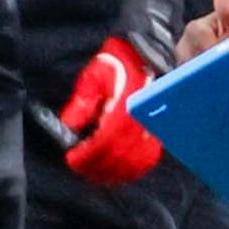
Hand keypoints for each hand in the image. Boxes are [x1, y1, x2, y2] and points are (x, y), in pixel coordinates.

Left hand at [57, 37, 168, 186]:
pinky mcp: (159, 131)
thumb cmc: (118, 64)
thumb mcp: (93, 75)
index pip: (107, 140)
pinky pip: (148, 158)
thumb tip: (69, 126)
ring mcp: (154, 127)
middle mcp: (143, 120)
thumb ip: (81, 101)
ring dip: (114, 172)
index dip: (88, 155)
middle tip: (80, 168)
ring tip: (94, 172)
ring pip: (136, 162)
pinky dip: (131, 169)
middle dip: (97, 167)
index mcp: (126, 106)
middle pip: (121, 156)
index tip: (72, 158)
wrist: (148, 55)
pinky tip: (116, 169)